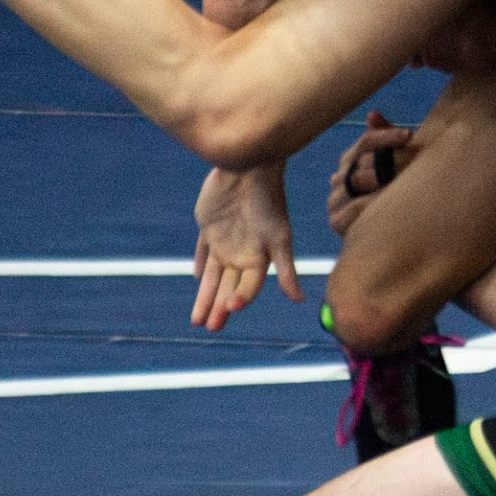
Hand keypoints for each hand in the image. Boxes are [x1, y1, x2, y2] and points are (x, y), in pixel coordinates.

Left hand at [191, 164, 299, 329]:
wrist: (249, 167)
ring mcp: (224, 240)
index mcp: (259, 257)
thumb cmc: (268, 201)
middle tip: (209, 328)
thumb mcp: (278, 238)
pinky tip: (195, 275)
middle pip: (228, 286)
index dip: (239, 299)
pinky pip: (201, 250)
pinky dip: (198, 263)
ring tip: (196, 319)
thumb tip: (299, 300)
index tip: (229, 309)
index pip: (248, 287)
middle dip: (219, 308)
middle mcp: (242, 252)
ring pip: (212, 275)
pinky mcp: (208, 227)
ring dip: (205, 296)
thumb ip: (285, 270)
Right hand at [325, 111, 415, 237]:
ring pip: (356, 181)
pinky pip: (354, 206)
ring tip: (404, 177)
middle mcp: (339, 178)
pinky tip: (391, 199)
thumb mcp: (397, 165)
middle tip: (412, 158)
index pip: (365, 142)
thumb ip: (386, 138)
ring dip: (381, 178)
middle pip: (361, 161)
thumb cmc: (400, 196)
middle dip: (388, 159)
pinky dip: (372, 202)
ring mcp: (335, 200)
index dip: (386, 136)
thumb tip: (373, 114)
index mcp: (351, 160)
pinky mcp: (337, 221)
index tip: (409, 135)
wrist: (400, 240)